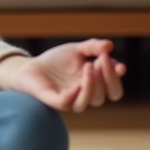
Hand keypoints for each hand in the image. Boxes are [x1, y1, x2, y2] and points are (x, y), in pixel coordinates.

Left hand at [0, 38, 125, 112]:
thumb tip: (110, 45)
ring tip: (88, 66)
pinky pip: (68, 103)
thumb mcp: (77, 49)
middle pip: (107, 95)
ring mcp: (71, 99)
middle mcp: (86, 94)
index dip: (117, 79)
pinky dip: (74, 94)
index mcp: (95, 85)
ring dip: (93, 85)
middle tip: (101, 60)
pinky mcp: (54, 101)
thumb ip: (93, 47)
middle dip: (108, 78)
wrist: (30, 67)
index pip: (114, 89)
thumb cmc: (57, 61)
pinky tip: (76, 83)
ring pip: (90, 101)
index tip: (119, 65)